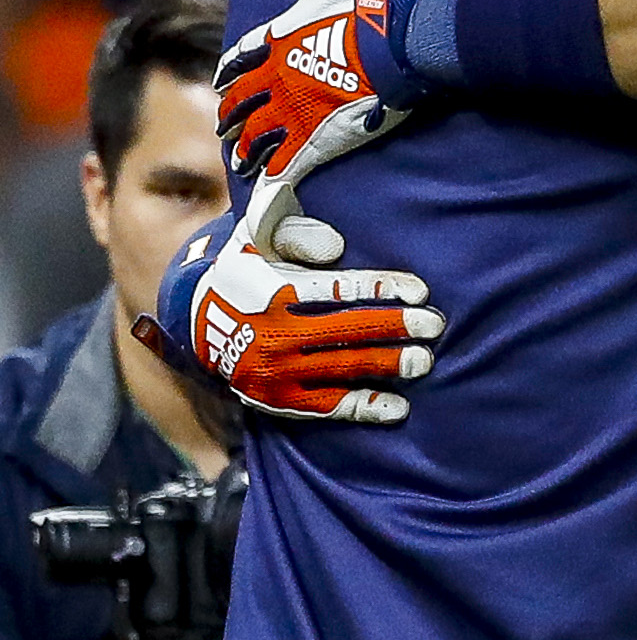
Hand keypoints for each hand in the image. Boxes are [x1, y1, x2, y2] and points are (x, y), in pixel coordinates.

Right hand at [190, 216, 442, 422]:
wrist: (197, 324)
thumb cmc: (248, 270)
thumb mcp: (258, 240)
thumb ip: (296, 233)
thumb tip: (336, 249)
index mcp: (274, 290)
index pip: (338, 290)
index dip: (382, 289)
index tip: (420, 292)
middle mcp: (275, 334)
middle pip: (346, 331)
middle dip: (395, 327)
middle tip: (435, 326)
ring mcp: (277, 372)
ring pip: (342, 368)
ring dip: (386, 365)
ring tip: (424, 361)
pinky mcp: (279, 401)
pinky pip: (328, 407)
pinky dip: (364, 407)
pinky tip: (398, 406)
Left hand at [216, 0, 432, 253]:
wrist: (406, 37)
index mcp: (282, 35)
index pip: (242, 56)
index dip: (231, 72)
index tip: (222, 83)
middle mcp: (278, 74)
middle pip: (241, 99)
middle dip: (232, 115)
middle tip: (227, 129)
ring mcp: (293, 108)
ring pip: (256, 136)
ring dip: (246, 150)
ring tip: (241, 163)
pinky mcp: (315, 137)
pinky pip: (283, 167)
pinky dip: (270, 183)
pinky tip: (261, 196)